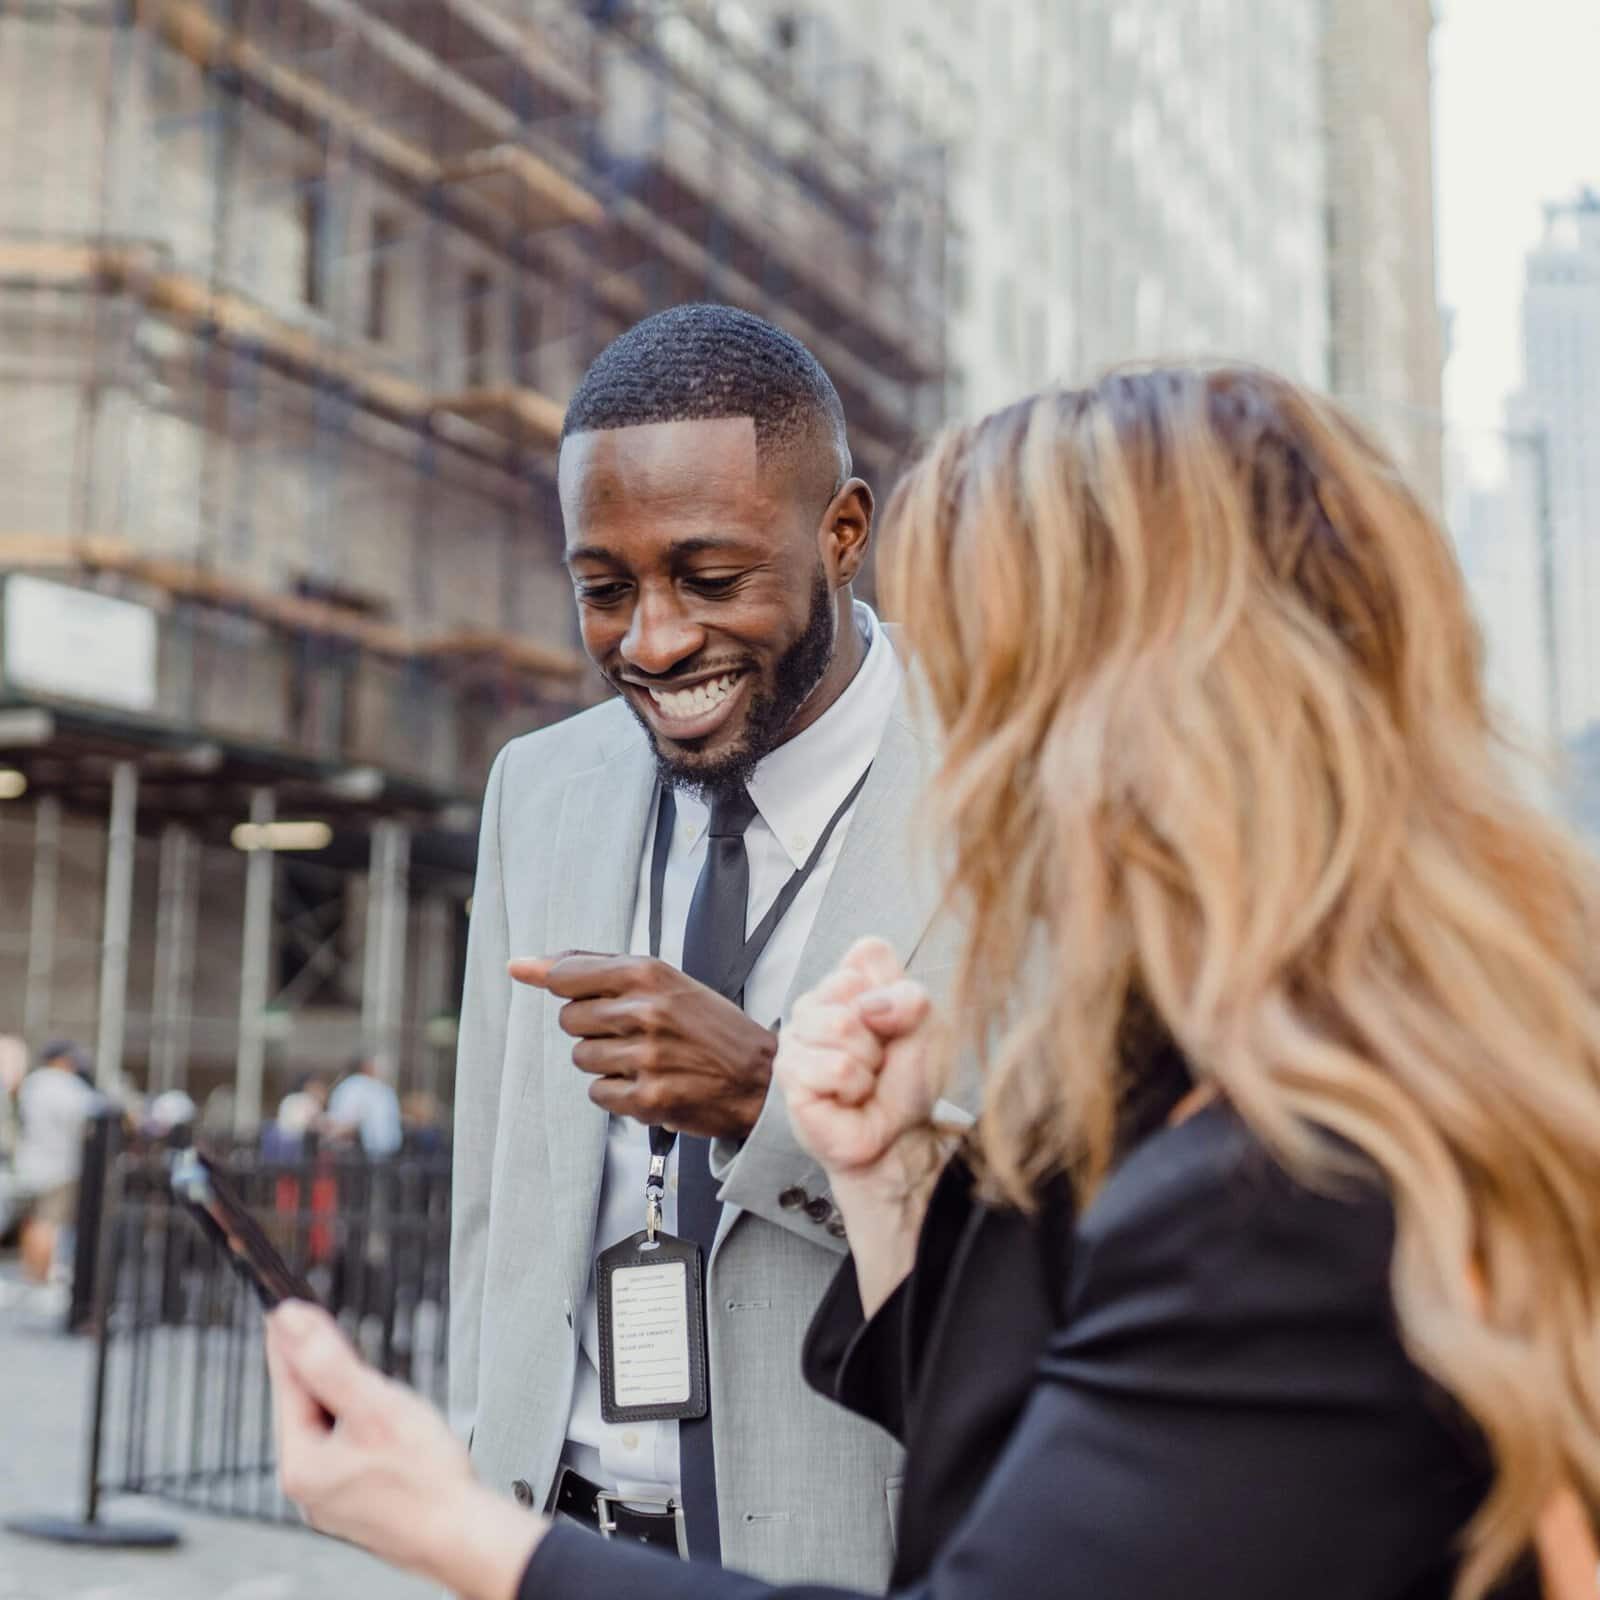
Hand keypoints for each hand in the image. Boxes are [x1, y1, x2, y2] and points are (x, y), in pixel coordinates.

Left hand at [267, 1302, 540, 1599]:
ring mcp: (332, 1499)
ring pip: (330, 1430)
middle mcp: (308, 1486)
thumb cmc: (424, 1477)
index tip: (282, 1306)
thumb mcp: (374, 1404)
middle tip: (329, 1332)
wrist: (462, 1535)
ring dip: (346, 1399)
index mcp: (301, 1462)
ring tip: (366, 1378)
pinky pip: (347, 1452)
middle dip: (324, 1371)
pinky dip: (360, 1427)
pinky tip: (384, 1423)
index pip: (288, 1384)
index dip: (290, 1341)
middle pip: (307, 1407)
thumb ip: (328, 1360)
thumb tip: (290, 1321)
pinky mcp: (358, 1505)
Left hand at [509, 953, 777, 1138]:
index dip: (553, 981)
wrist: (761, 1078)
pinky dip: (618, 1093)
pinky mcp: (647, 1098)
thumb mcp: (667, 981)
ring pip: (582, 1059)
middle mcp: (645, 1012)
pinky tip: (649, 1083)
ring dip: (606, 1062)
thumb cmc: (712, 1027)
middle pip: (570, 1020)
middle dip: (593, 1027)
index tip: (531, 975)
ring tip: (646, 1059)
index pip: (567, 975)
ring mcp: (645, 1058)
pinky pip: (598, 1094)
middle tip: (633, 1030)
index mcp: (648, 974)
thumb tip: (523, 965)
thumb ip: (597, 967)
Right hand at [778, 937, 938, 1187]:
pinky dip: (855, 1086)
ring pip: (839, 1024)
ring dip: (867, 1061)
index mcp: (844, 985)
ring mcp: (795, 1040)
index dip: (894, 991)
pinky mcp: (790, 1076)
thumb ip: (908, 998)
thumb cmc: (906, 1081)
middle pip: (847, 985)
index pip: (866, 953)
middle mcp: (813, 1006)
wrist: (900, 1136)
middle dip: (879, 1030)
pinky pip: (835, 1067)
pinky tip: (849, 1097)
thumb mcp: (926, 1028)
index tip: (895, 1025)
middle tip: (878, 1058)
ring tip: (864, 1078)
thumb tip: (869, 1006)